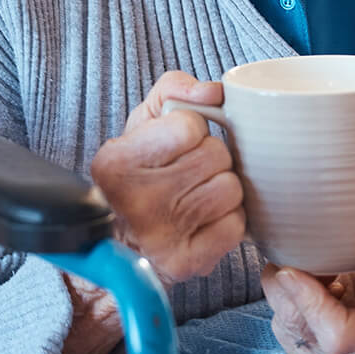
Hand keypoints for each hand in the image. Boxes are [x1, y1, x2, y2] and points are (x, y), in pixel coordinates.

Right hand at [89, 71, 245, 285]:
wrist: (118, 245)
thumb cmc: (137, 176)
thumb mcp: (142, 125)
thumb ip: (173, 90)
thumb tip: (212, 91)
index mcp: (118, 163)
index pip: (189, 125)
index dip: (191, 131)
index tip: (176, 145)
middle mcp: (137, 201)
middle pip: (216, 156)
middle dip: (208, 160)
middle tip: (187, 173)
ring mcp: (162, 236)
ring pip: (230, 189)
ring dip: (220, 190)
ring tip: (195, 197)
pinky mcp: (186, 263)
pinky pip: (236, 225)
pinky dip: (225, 222)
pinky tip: (203, 222)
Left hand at [260, 232, 354, 353]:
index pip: (338, 334)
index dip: (308, 301)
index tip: (292, 267)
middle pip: (302, 330)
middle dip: (290, 288)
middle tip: (307, 256)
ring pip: (287, 329)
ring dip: (286, 294)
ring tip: (318, 272)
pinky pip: (285, 332)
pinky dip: (288, 304)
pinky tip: (313, 289)